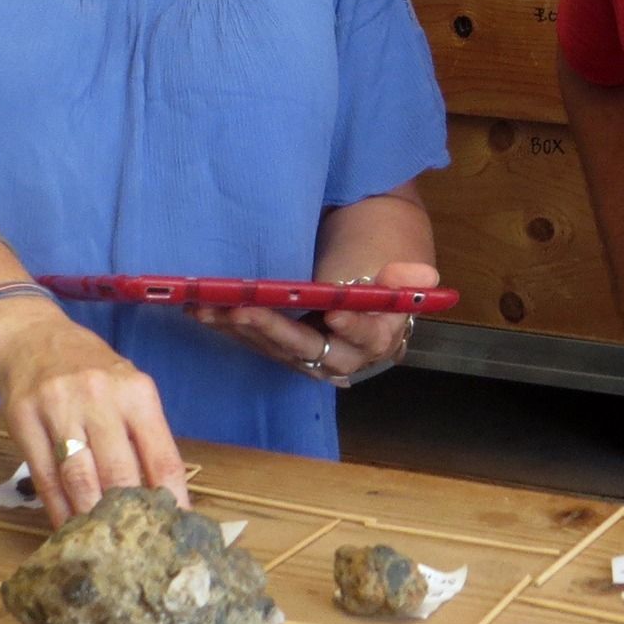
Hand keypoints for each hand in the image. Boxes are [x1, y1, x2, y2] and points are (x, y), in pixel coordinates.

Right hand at [0, 296, 189, 528]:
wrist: (30, 334)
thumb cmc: (88, 367)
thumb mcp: (126, 385)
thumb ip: (142, 432)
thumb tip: (163, 493)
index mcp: (135, 392)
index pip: (162, 455)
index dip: (172, 499)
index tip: (178, 531)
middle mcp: (99, 397)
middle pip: (120, 472)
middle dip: (130, 516)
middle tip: (137, 548)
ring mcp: (59, 407)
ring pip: (80, 478)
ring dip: (91, 518)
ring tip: (102, 547)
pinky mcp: (24, 420)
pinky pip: (44, 477)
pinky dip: (57, 509)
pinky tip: (67, 530)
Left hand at [189, 261, 437, 386]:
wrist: (363, 281)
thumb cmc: (377, 268)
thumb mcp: (392, 268)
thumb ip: (401, 277)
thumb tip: (425, 275)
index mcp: (375, 337)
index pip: (366, 336)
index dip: (352, 325)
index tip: (335, 312)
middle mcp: (339, 355)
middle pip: (306, 347)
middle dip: (271, 329)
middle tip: (242, 310)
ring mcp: (306, 354)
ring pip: (272, 347)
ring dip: (237, 328)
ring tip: (208, 307)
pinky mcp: (280, 348)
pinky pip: (253, 341)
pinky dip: (226, 326)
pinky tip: (199, 310)